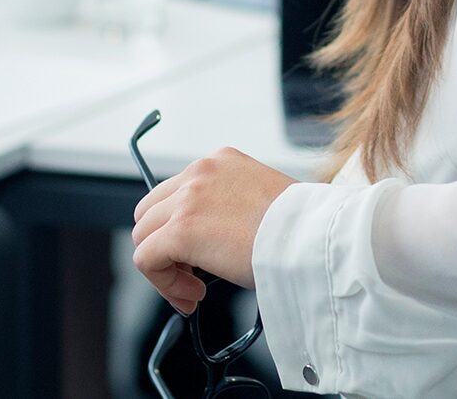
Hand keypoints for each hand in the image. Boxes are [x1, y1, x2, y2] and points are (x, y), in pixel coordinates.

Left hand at [131, 148, 295, 313]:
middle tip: (192, 275)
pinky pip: (146, 260)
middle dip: (165, 246)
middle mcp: (200, 172)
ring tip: (194, 289)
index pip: (177, 194)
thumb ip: (230, 210)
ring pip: (144, 236)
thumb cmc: (301, 226)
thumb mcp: (261, 202)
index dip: (179, 230)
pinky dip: (164, 283)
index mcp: (221, 162)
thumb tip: (214, 241)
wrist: (312, 236)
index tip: (197, 257)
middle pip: (151, 212)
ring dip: (165, 268)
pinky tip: (193, 295)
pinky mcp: (180, 230)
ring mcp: (187, 199)